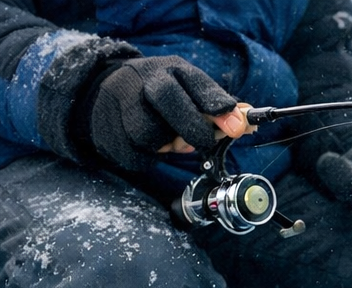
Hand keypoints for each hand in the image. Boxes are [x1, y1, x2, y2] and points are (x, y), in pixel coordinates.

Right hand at [85, 56, 240, 169]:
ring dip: (168, 144)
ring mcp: (123, 106)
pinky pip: (140, 154)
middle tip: (204, 142)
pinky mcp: (112, 133)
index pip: (195, 82)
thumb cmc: (157, 95)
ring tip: (167, 137)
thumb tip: (248, 123)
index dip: (217, 104)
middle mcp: (144, 82)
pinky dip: (150, 155)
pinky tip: (148, 144)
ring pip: (154, 134)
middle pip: (170, 101)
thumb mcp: (184, 89)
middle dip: (193, 127)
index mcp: (169, 69)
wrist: (104, 95)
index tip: (238, 125)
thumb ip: (214, 106)